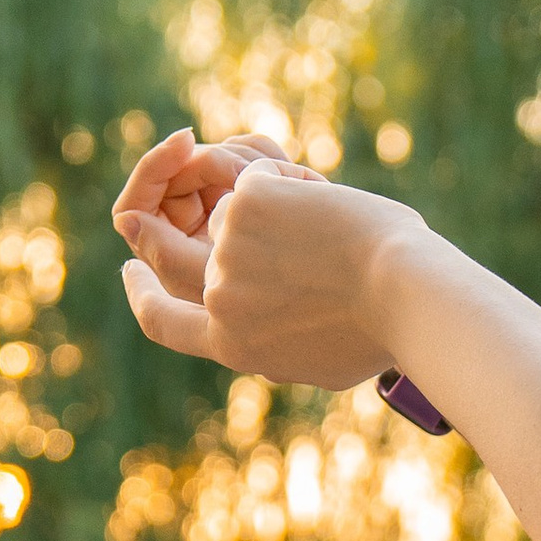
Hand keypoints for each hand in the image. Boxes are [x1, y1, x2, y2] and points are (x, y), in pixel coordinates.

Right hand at [110, 128, 412, 390]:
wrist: (407, 294)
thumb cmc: (385, 331)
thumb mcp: (323, 362)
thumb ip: (276, 345)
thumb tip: (262, 344)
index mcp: (231, 347)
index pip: (163, 321)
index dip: (142, 293)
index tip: (133, 269)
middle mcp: (218, 305)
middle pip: (198, 254)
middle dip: (220, 229)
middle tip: (225, 204)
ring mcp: (227, 252)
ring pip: (241, 214)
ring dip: (284, 213)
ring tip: (339, 238)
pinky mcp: (245, 206)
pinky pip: (262, 178)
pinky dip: (296, 185)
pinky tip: (333, 210)